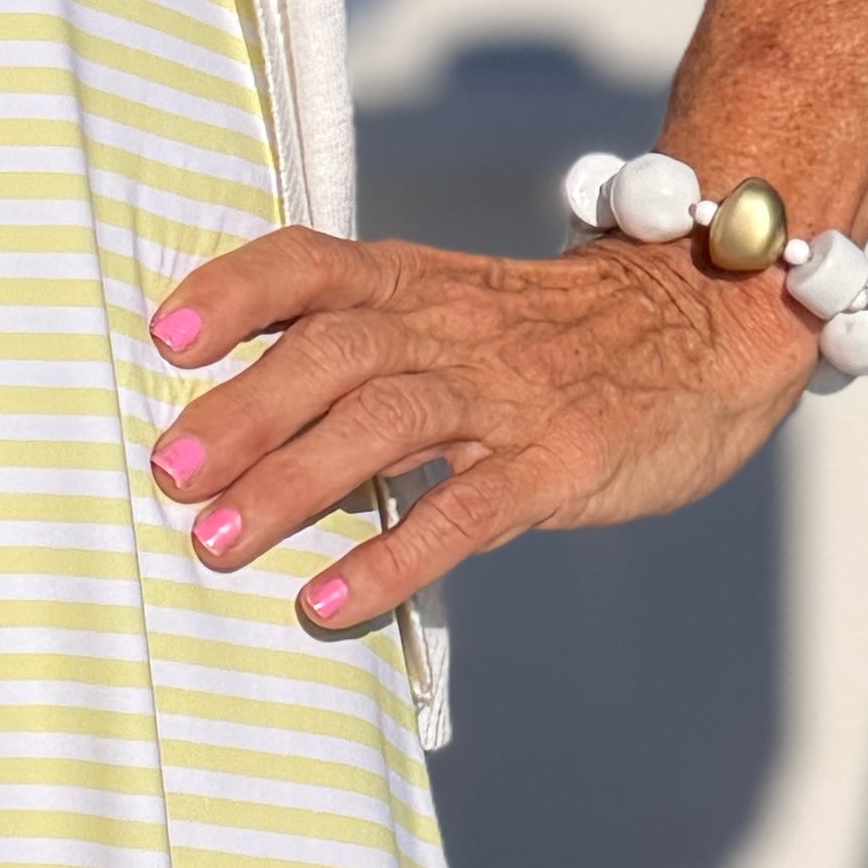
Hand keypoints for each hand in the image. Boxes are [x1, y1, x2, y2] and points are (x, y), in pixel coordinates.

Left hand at [144, 217, 815, 635]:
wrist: (704, 322)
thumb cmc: (546, 332)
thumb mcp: (448, 304)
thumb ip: (353, 341)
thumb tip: (229, 406)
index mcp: (409, 283)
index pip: (307, 264)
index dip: (234, 292)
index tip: (163, 336)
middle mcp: (445, 329)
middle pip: (330, 353)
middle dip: (243, 411)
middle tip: (169, 472)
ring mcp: (504, 395)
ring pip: (385, 425)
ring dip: (294, 483)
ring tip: (219, 542)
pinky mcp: (555, 463)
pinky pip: (466, 512)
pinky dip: (394, 558)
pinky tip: (333, 603)